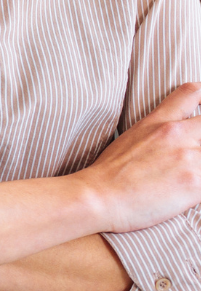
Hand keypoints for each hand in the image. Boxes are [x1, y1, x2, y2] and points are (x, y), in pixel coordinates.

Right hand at [76, 84, 200, 232]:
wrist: (99, 197)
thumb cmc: (109, 174)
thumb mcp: (130, 139)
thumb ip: (157, 135)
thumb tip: (171, 143)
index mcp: (159, 123)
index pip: (191, 93)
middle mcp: (177, 135)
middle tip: (193, 156)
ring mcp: (190, 158)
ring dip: (199, 166)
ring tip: (185, 177)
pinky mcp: (196, 183)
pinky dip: (199, 187)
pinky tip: (186, 192)